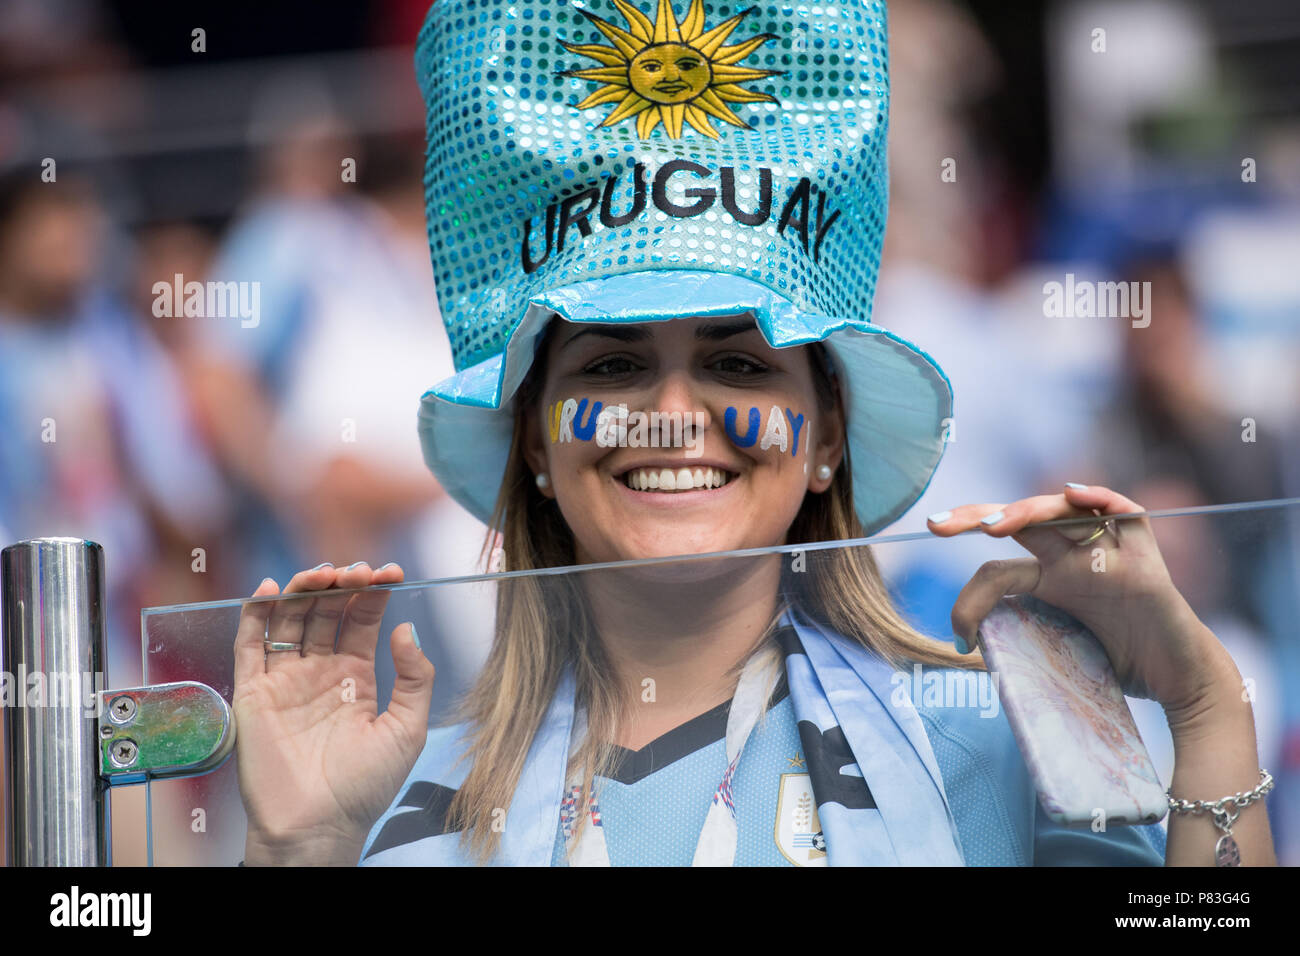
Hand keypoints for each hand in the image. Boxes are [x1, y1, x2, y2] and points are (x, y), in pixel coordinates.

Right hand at [232, 562, 435, 864]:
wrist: (318, 828)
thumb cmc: (365, 787)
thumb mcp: (408, 728)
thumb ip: (414, 677)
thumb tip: (406, 627)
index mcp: (356, 676)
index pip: (362, 618)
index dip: (375, 592)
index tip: (392, 571)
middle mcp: (319, 672)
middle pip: (326, 610)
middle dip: (341, 584)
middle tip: (357, 570)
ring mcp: (284, 680)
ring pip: (290, 618)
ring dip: (303, 589)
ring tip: (323, 573)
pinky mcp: (253, 693)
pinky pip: (250, 644)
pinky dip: (255, 613)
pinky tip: (272, 589)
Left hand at [928, 484, 1238, 724]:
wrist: (1179, 682)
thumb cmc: (1119, 666)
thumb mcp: (1055, 656)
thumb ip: (1018, 642)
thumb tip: (962, 650)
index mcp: (1048, 581)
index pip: (998, 568)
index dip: (970, 594)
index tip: (957, 635)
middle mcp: (1074, 560)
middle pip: (1020, 522)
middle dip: (974, 516)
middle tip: (935, 525)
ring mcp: (1109, 555)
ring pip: (1063, 512)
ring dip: (1027, 511)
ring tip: (994, 527)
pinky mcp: (1147, 562)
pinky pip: (1127, 514)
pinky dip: (1101, 498)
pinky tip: (1073, 495)